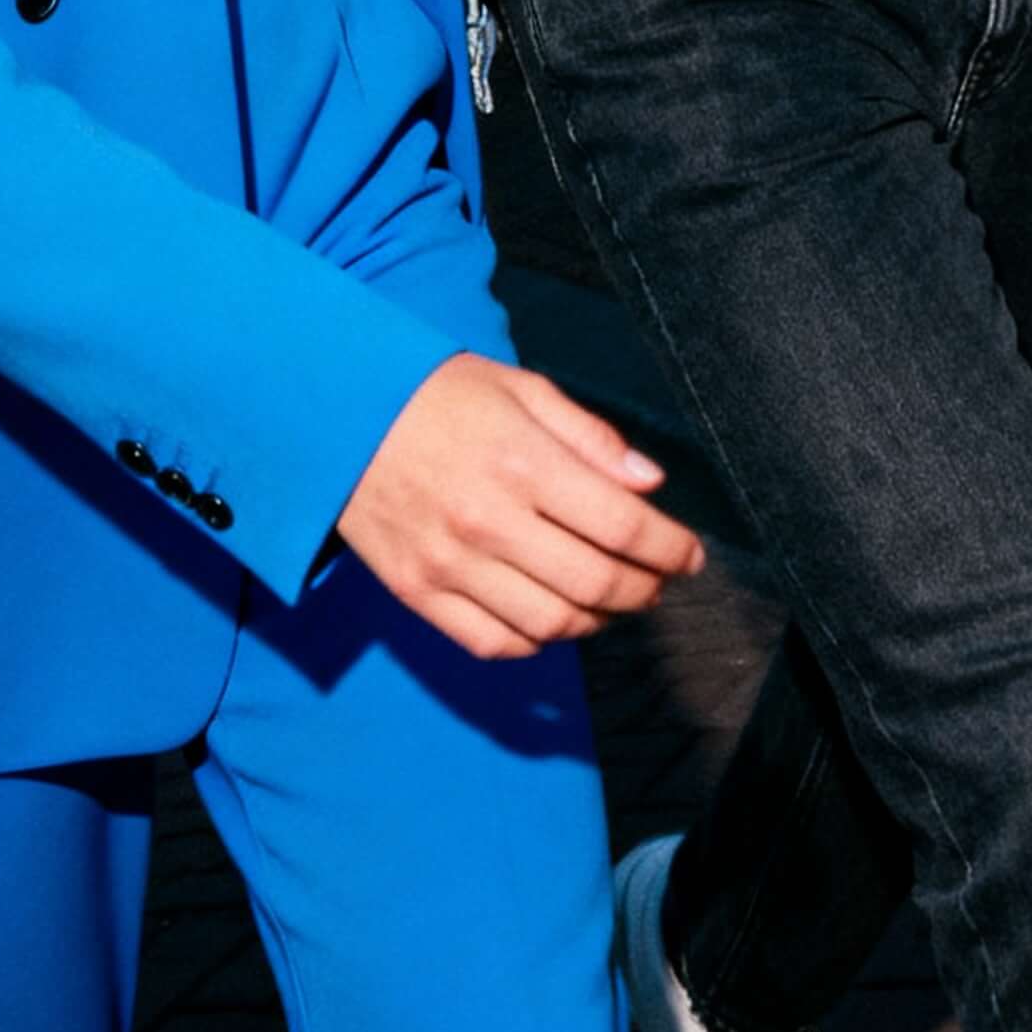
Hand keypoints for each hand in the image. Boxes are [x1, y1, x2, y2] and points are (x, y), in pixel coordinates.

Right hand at [335, 355, 703, 658]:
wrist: (340, 416)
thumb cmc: (441, 396)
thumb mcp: (522, 389)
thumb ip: (591, 437)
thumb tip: (651, 483)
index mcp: (521, 462)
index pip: (621, 525)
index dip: (670, 548)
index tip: (691, 554)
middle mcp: (487, 520)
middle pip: (594, 582)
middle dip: (645, 590)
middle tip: (660, 582)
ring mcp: (449, 564)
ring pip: (551, 622)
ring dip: (599, 620)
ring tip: (615, 602)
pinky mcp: (418, 593)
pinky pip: (494, 642)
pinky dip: (538, 641)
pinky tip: (557, 618)